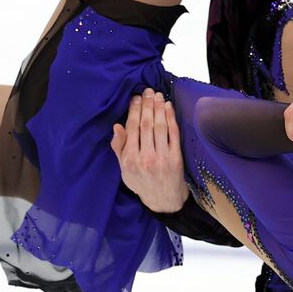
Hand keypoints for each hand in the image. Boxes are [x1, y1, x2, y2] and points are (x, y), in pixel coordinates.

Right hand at [111, 87, 189, 212]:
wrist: (163, 200)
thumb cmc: (141, 182)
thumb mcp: (124, 169)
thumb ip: (119, 147)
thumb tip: (116, 126)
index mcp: (130, 159)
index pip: (131, 128)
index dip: (134, 110)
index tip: (135, 98)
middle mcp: (145, 157)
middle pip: (146, 124)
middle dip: (146, 105)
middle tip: (147, 91)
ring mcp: (162, 157)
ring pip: (159, 126)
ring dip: (158, 107)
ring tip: (157, 95)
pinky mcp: (176, 158)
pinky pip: (173, 134)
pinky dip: (170, 118)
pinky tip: (168, 107)